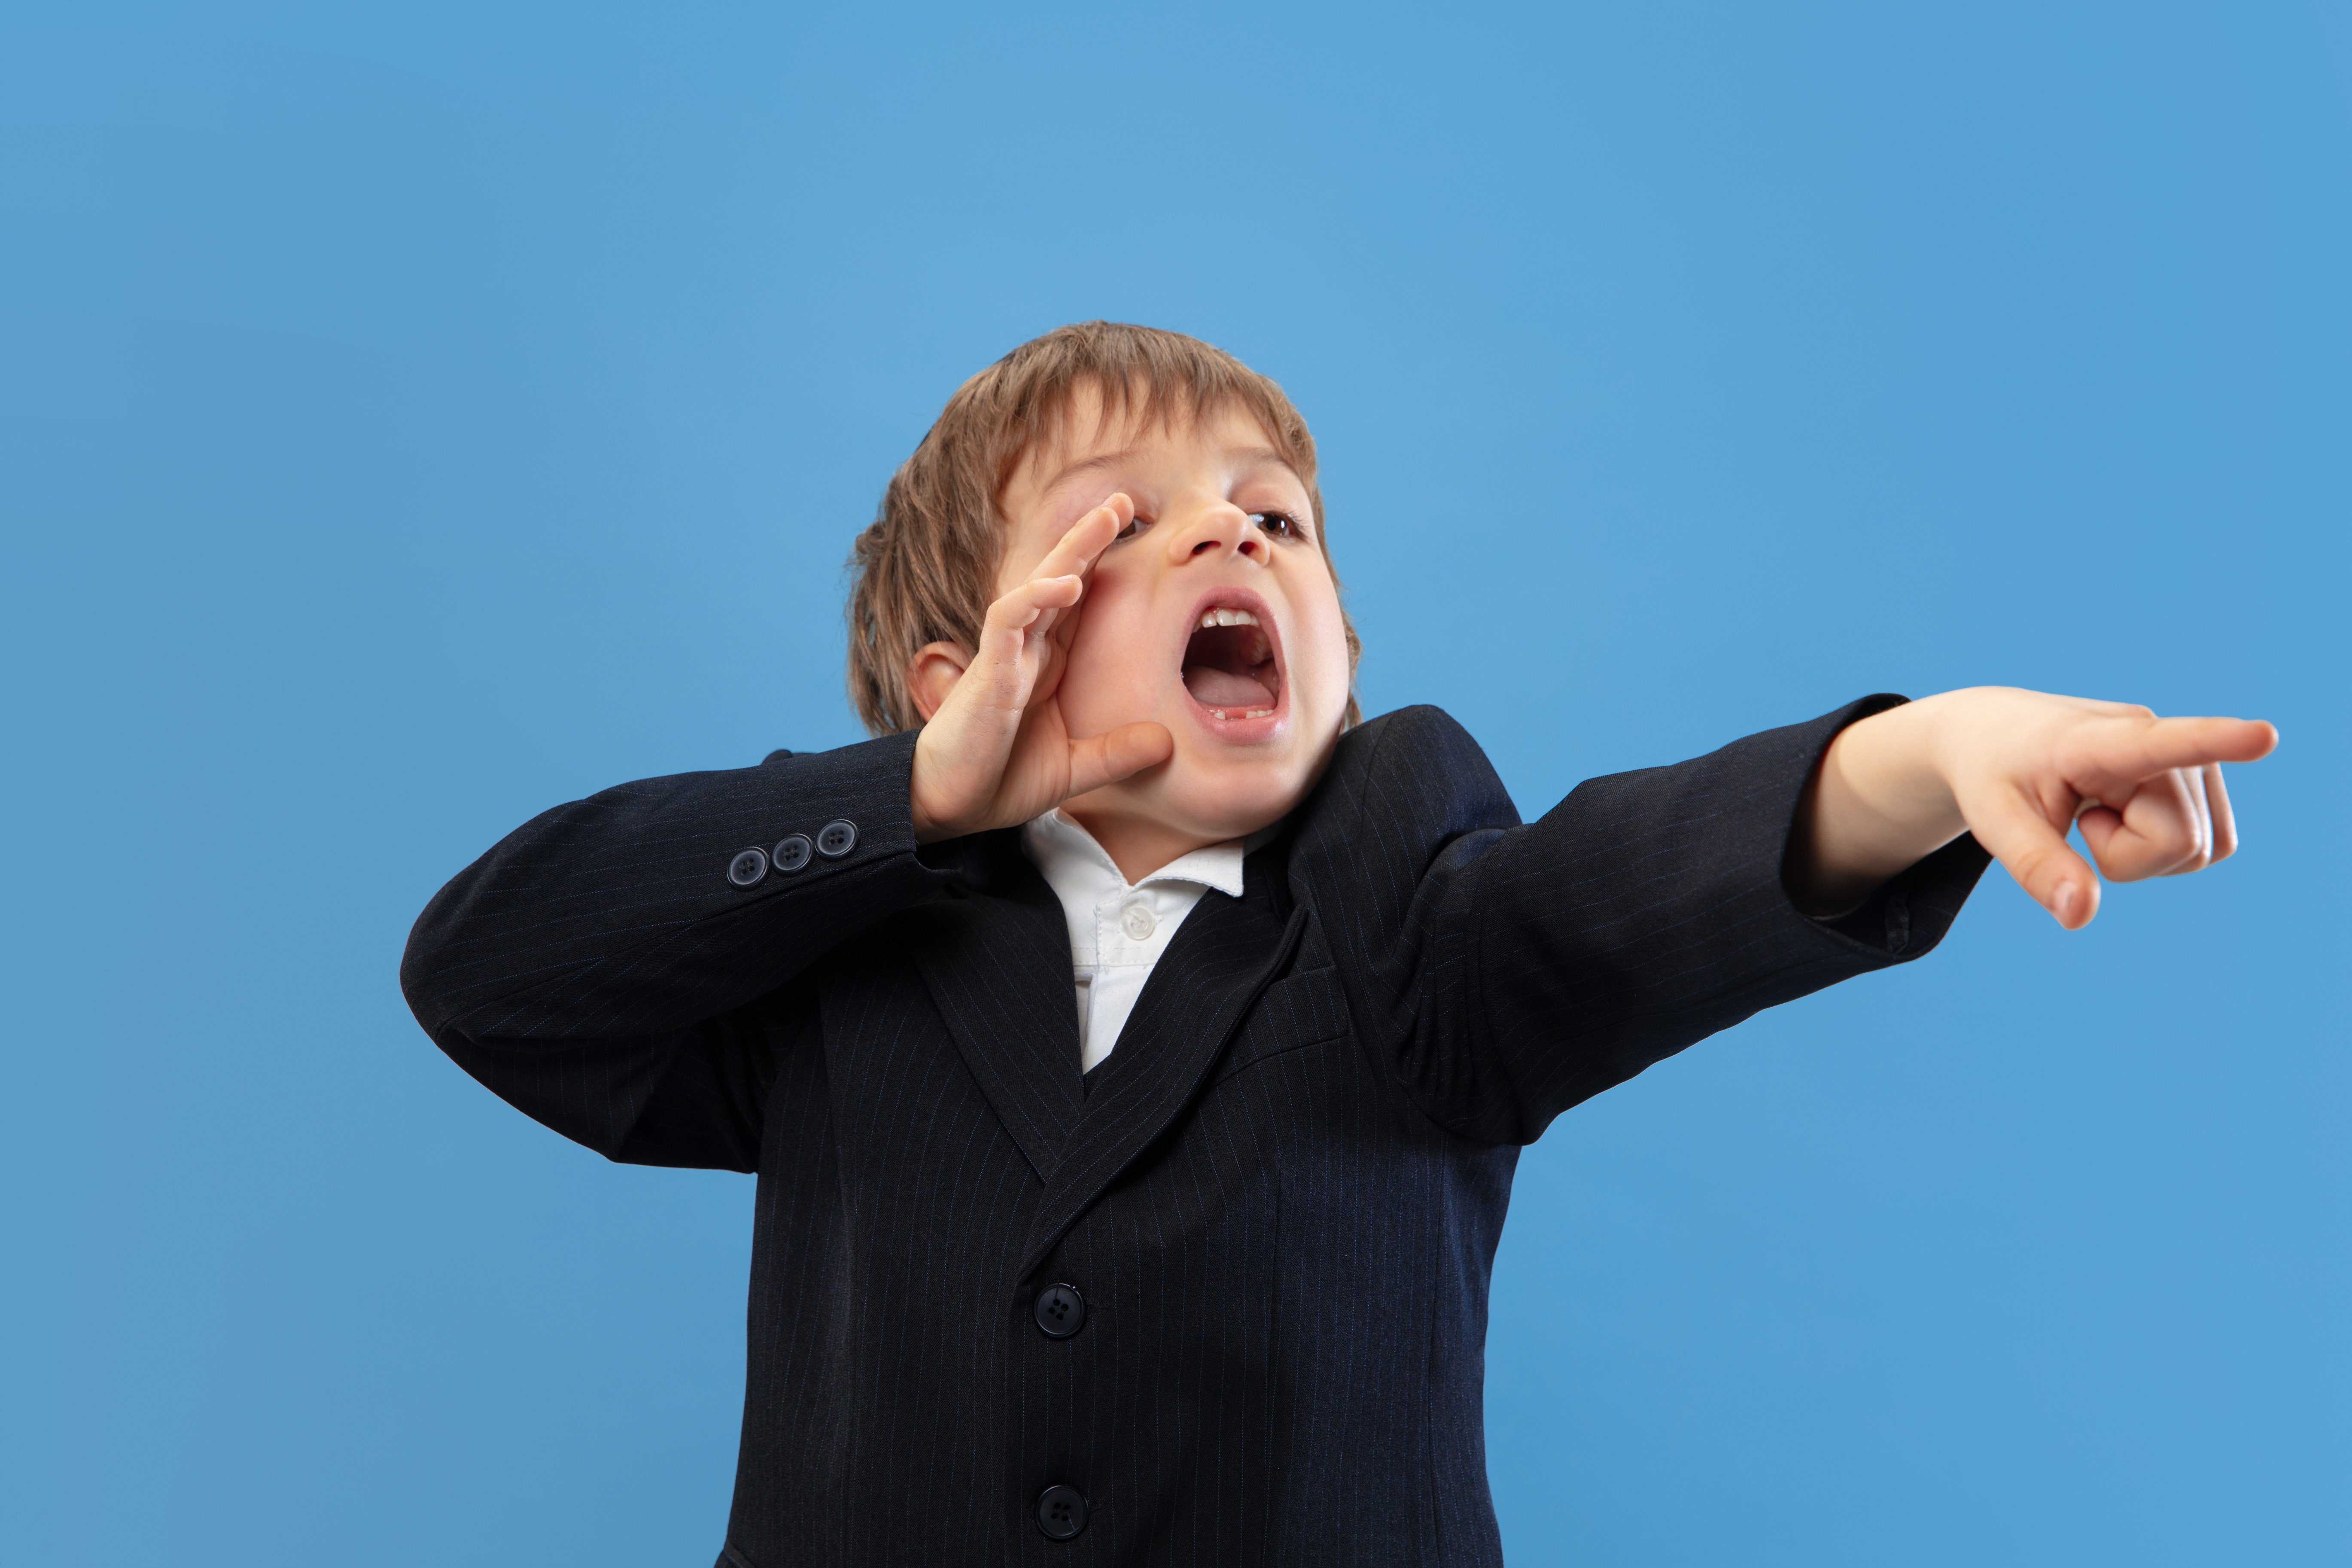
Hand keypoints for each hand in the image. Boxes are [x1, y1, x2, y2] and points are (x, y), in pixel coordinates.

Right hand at [907, 496, 1174, 841]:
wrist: (951, 810)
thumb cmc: (1002, 780)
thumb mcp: (1076, 769)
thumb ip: (1117, 753)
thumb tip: (1167, 742)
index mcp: (1048, 664)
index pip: (1080, 604)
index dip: (1103, 568)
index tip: (1139, 537)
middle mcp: (1027, 650)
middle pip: (1061, 580)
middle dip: (1090, 539)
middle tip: (1123, 500)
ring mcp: (1005, 656)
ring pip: (1036, 587)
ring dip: (1070, 551)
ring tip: (1106, 520)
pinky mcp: (987, 673)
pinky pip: (1007, 621)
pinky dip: (1034, 598)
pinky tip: (1064, 584)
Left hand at [1794, 687, 2277, 928]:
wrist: (1998, 737)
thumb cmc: (1994, 774)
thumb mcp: (1994, 821)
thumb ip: (2036, 866)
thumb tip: (2080, 915)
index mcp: (2096, 740)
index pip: (2162, 743)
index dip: (2217, 742)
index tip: (2265, 736)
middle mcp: (2155, 737)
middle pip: (2179, 842)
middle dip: (2124, 857)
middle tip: (2079, 818)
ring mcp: (2187, 759)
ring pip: (2199, 850)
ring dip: (2142, 853)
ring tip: (2096, 809)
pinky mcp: (2201, 781)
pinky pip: (2208, 849)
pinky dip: (2160, 851)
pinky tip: (2124, 816)